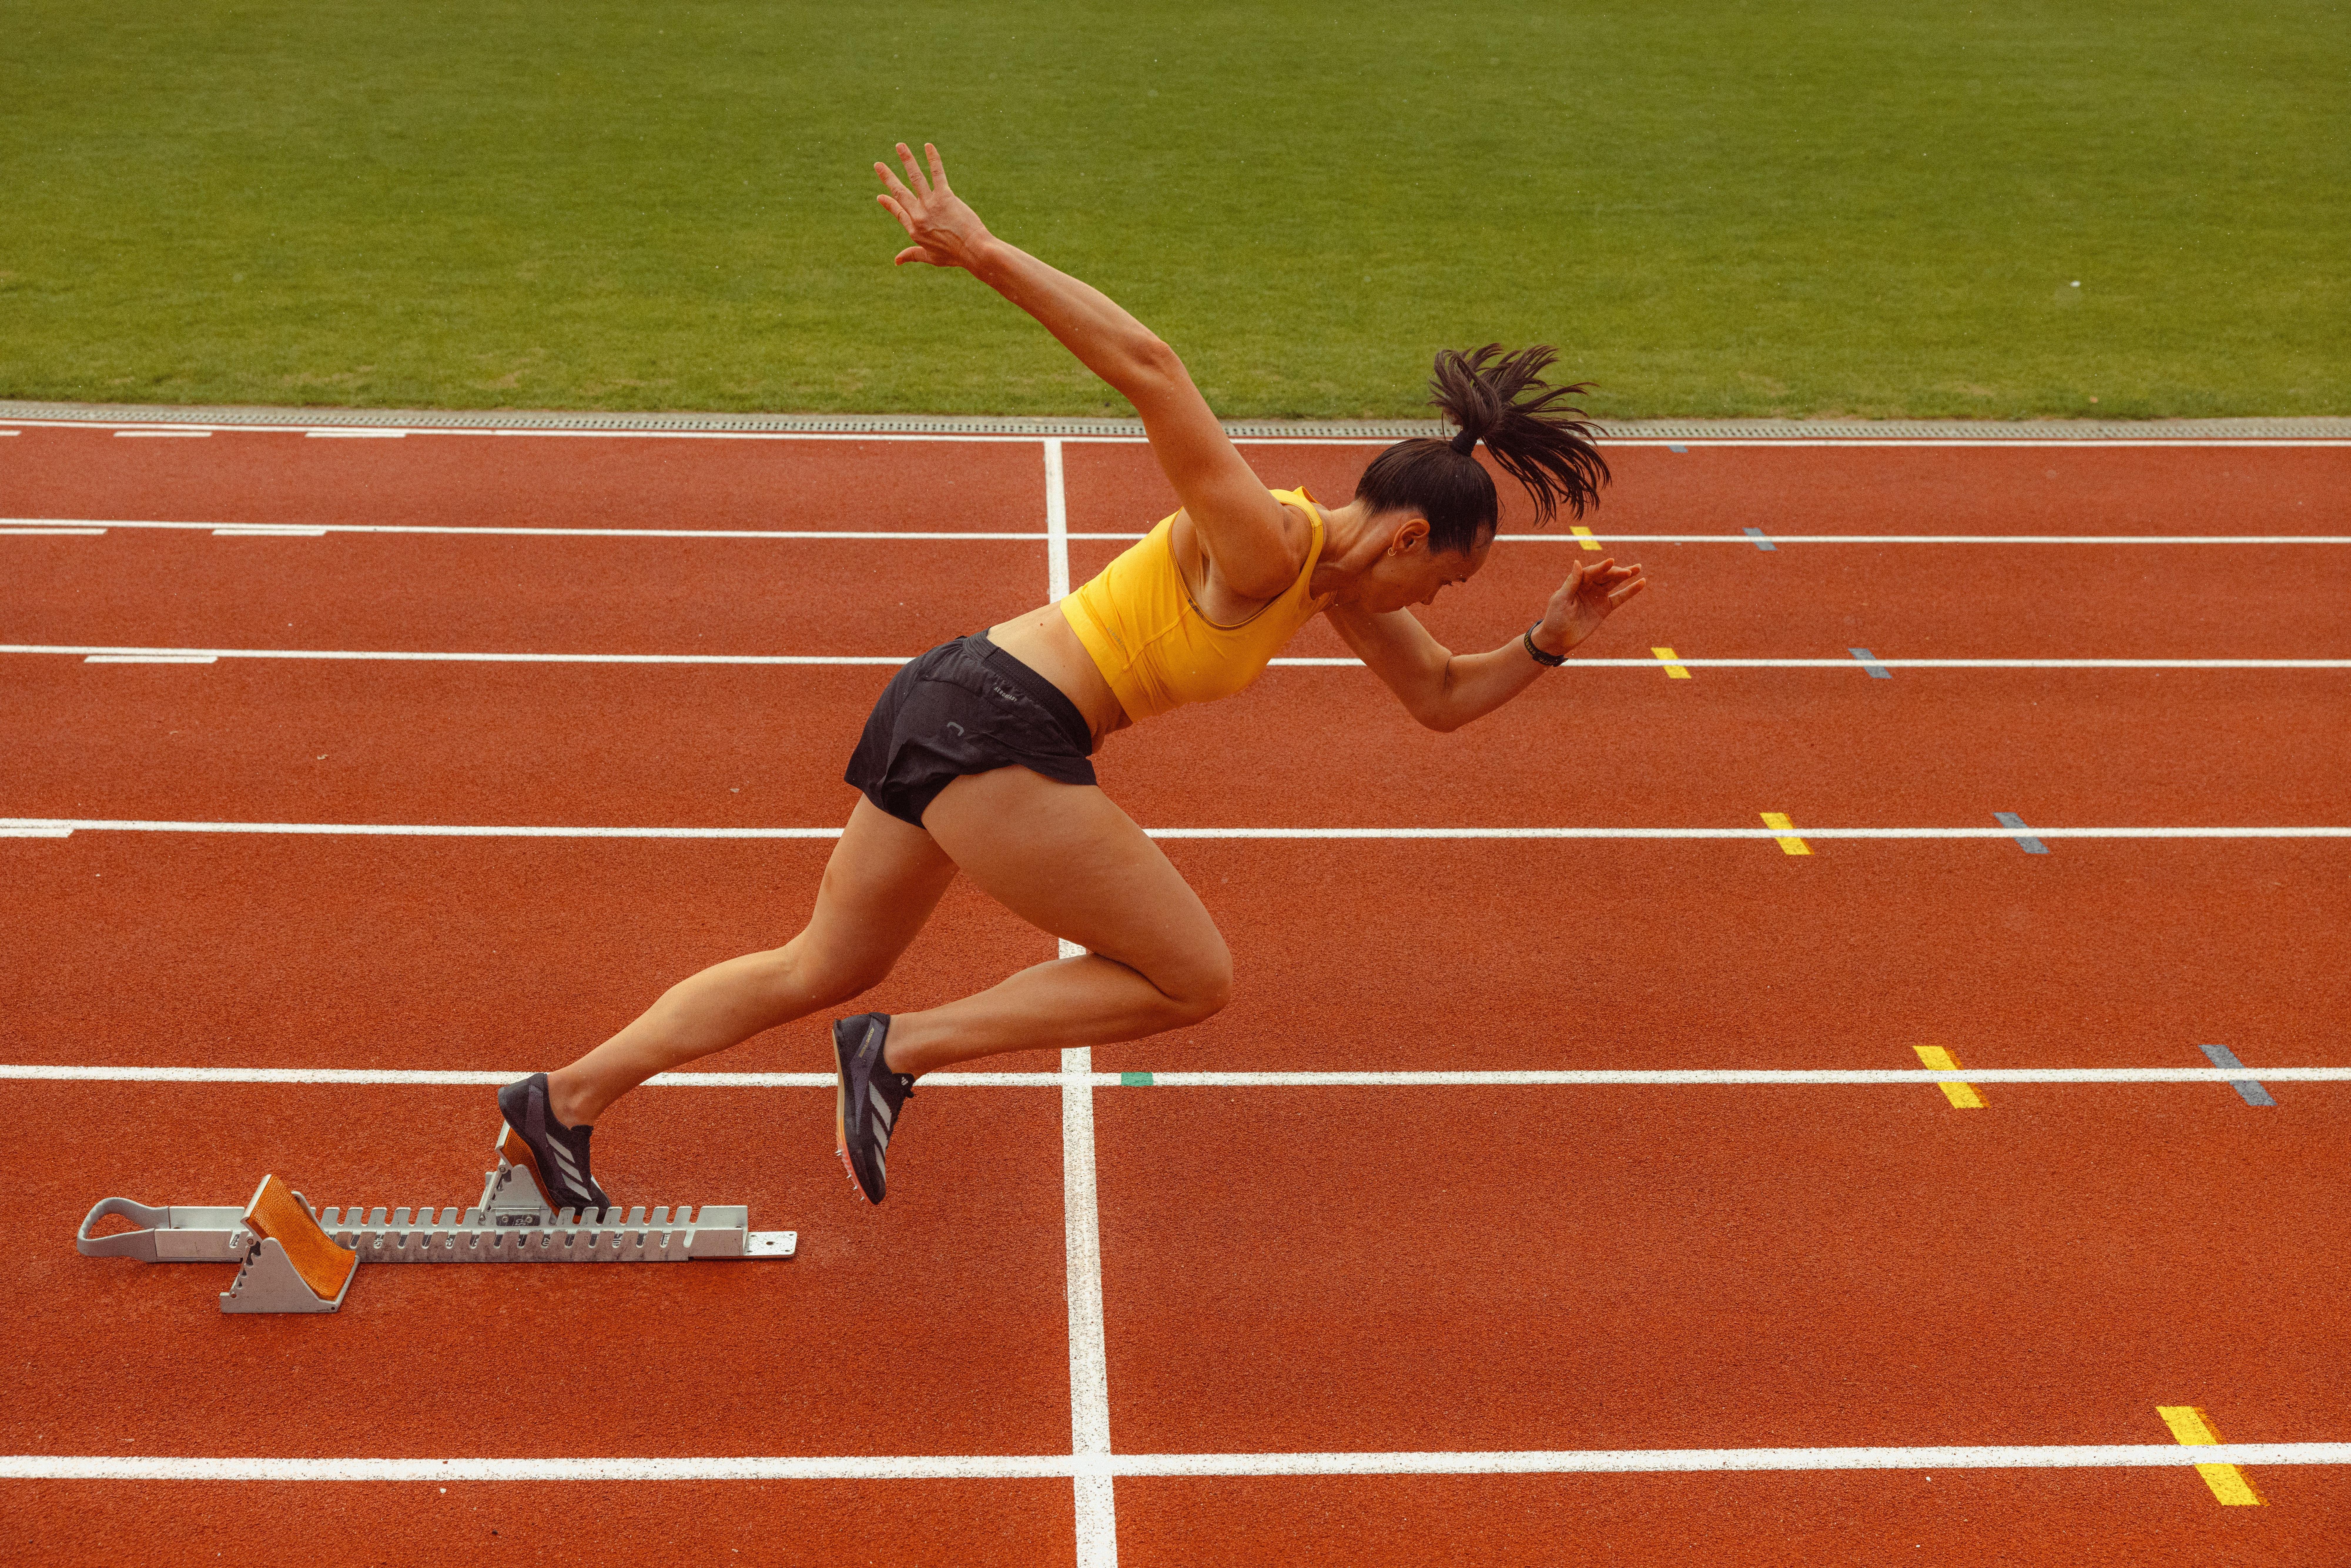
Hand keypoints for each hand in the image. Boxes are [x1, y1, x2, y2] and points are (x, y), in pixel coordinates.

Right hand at [874, 142, 992, 268]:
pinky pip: (937, 174)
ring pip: (915, 178)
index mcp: (914, 230)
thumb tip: (896, 260)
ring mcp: (930, 205)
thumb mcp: (930, 257)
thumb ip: (912, 255)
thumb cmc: (955, 255)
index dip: (889, 204)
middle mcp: (919, 215)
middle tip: (878, 165)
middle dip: (888, 177)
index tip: (880, 196)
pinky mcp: (945, 197)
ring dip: (907, 160)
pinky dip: (933, 159)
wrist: (973, 250)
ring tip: (900, 146)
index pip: (898, 212)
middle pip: (900, 192)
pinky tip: (928, 146)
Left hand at [1532, 557, 1645, 655]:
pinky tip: (1641, 583)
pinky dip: (1630, 591)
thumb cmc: (1555, 618)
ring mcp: (1598, 596)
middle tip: (1628, 571)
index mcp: (1577, 582)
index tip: (1611, 561)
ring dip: (1626, 575)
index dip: (1601, 567)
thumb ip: (1572, 582)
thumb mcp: (1561, 599)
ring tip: (1638, 567)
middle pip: (1605, 575)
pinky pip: (1620, 598)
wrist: (1558, 639)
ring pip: (1614, 583)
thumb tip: (1577, 562)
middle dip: (1616, 572)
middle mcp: (1589, 586)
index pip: (1591, 572)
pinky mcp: (1605, 608)